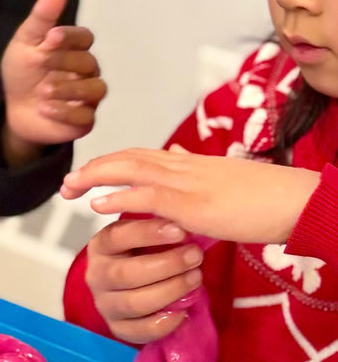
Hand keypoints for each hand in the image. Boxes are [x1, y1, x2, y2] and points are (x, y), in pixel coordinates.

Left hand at [0, 0, 105, 161]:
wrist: (13, 108)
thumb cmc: (22, 73)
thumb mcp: (25, 43)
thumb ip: (42, 17)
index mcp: (74, 50)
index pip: (85, 38)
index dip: (70, 37)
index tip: (50, 38)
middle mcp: (86, 71)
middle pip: (89, 62)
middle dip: (63, 62)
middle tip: (40, 65)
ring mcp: (88, 97)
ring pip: (95, 89)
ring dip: (69, 88)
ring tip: (43, 91)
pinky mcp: (84, 120)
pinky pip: (87, 116)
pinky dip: (66, 112)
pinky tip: (45, 108)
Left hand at [61, 146, 319, 243]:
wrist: (295, 200)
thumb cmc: (265, 199)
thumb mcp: (224, 184)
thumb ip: (194, 176)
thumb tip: (173, 165)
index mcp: (190, 164)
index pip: (140, 156)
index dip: (111, 163)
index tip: (88, 173)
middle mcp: (184, 167)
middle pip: (127, 158)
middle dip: (94, 169)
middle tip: (66, 182)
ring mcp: (187, 184)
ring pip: (130, 171)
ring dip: (96, 178)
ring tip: (70, 188)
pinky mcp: (192, 204)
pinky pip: (147, 196)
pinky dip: (118, 197)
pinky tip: (97, 205)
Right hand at [84, 216, 204, 343]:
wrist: (131, 284)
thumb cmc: (142, 253)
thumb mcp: (143, 234)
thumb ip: (157, 225)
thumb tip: (184, 216)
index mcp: (100, 246)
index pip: (118, 237)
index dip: (149, 234)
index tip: (180, 230)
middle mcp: (96, 275)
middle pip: (127, 274)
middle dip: (167, 265)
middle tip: (195, 256)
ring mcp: (105, 304)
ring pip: (134, 303)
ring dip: (170, 291)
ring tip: (195, 279)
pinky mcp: (117, 327)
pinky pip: (140, 331)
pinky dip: (165, 323)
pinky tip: (185, 310)